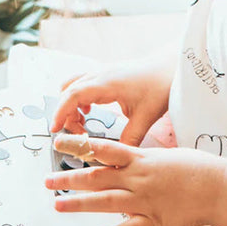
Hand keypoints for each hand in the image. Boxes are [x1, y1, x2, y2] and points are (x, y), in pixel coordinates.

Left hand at [45, 137, 225, 225]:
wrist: (221, 188)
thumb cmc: (198, 167)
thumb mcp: (167, 154)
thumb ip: (143, 159)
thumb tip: (125, 159)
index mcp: (141, 159)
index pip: (103, 149)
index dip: (79, 146)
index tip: (58, 144)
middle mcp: (138, 179)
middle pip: (97, 178)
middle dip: (69, 179)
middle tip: (47, 182)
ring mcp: (145, 201)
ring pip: (106, 202)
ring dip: (79, 204)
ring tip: (58, 206)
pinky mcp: (155, 222)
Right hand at [50, 59, 173, 146]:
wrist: (171, 67)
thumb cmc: (161, 85)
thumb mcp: (146, 117)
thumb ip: (129, 138)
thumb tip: (117, 159)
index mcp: (107, 83)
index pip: (73, 95)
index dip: (60, 113)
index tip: (54, 129)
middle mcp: (100, 75)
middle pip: (68, 92)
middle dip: (65, 114)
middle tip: (76, 135)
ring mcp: (101, 73)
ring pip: (72, 86)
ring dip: (70, 105)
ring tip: (82, 124)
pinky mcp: (105, 75)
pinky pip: (81, 84)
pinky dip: (78, 99)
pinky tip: (90, 111)